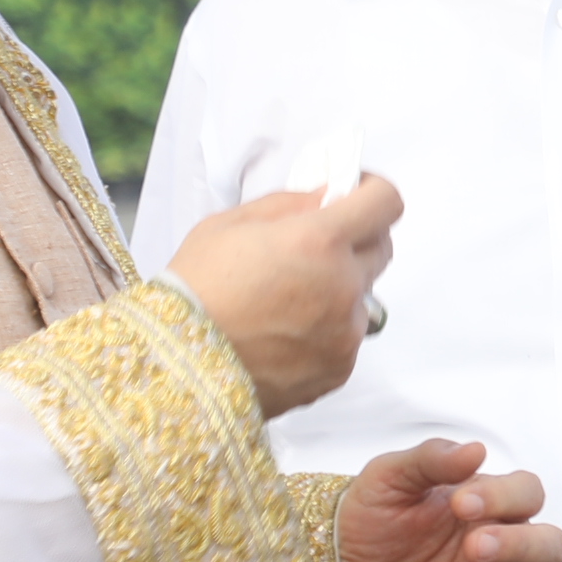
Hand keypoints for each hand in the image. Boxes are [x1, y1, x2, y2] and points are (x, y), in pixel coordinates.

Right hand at [168, 176, 399, 416]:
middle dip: (356, 240)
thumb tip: (332, 196)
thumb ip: (292, 203)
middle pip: (381, 248)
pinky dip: (327, 329)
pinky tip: (284, 332)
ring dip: (339, 289)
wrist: (176, 366)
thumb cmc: (194, 289)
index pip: (386, 202)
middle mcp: (343, 285)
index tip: (354, 196)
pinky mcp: (340, 368)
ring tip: (286, 300)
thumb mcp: (231, 223)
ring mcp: (345, 331)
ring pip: (363, 296)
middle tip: (313, 248)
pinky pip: (348, 336)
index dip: (371, 194)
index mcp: (319, 240)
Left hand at [336, 439, 561, 561]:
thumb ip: (430, 459)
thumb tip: (475, 449)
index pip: (528, 494)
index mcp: (486, 507)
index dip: (507, 497)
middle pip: (550, 547)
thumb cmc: (363, 526)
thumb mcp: (386, 481)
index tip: (462, 503)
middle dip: (519, 545)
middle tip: (474, 545)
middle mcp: (497, 552)